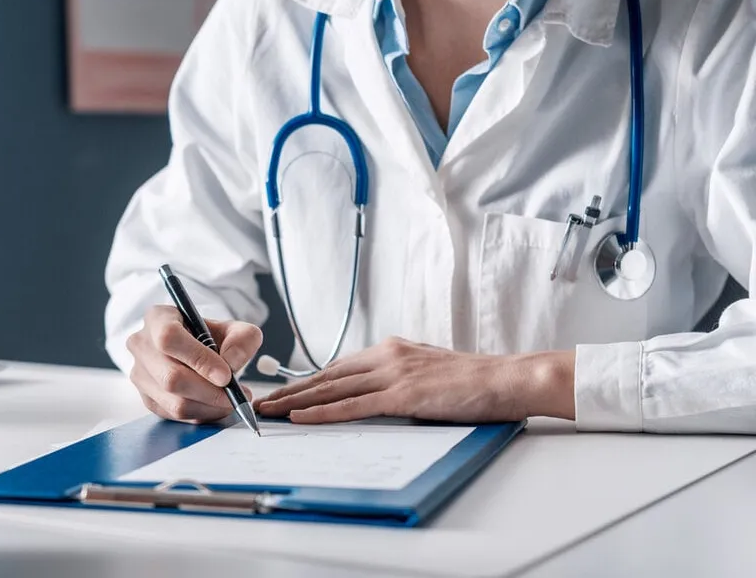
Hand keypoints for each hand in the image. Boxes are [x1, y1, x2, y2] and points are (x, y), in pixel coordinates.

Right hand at [126, 306, 261, 422]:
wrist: (194, 350)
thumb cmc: (209, 336)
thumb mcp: (232, 328)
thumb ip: (241, 339)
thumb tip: (231, 363)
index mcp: (157, 319)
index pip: (169, 339)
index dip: (198, 359)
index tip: (226, 375)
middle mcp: (141, 346)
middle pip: (171, 378)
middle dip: (210, 392)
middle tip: (236, 394)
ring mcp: (140, 375)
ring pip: (174, 402)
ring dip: (209, 407)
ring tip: (231, 400)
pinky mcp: (147, 399)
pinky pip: (175, 416)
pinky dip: (202, 414)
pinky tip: (216, 405)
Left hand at [256, 338, 573, 423]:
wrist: (508, 378)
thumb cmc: (474, 382)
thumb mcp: (428, 372)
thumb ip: (399, 379)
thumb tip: (376, 396)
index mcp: (391, 350)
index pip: (338, 368)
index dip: (307, 381)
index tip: (283, 392)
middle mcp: (386, 357)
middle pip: (326, 376)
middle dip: (290, 391)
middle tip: (261, 403)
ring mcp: (393, 374)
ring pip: (331, 389)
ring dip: (295, 402)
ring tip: (268, 412)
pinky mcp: (403, 395)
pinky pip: (353, 406)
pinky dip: (322, 412)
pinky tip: (299, 417)